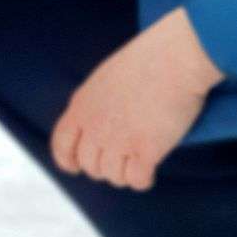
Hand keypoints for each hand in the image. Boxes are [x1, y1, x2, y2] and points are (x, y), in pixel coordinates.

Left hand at [51, 8, 223, 190]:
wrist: (175, 56)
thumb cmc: (148, 60)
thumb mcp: (106, 79)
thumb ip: (96, 105)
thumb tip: (97, 130)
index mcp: (81, 106)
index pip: (61, 144)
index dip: (66, 160)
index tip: (74, 168)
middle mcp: (95, 126)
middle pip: (90, 165)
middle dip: (104, 168)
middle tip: (122, 161)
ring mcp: (118, 140)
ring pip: (114, 176)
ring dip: (125, 175)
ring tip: (138, 164)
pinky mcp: (145, 150)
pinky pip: (137, 180)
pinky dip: (142, 180)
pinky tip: (150, 172)